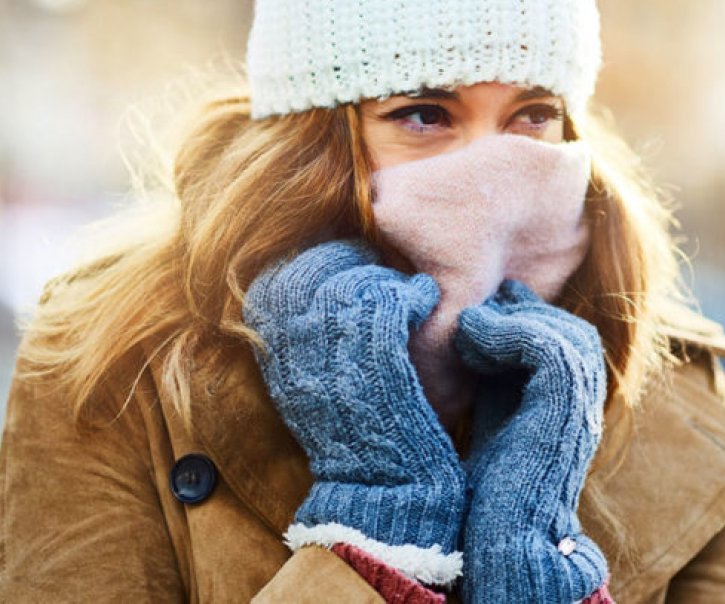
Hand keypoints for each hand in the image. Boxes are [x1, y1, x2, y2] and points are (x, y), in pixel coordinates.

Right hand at [243, 240, 465, 584]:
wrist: (380, 492)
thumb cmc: (357, 437)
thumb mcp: (312, 387)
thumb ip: (304, 338)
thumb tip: (321, 288)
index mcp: (274, 355)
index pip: (279, 278)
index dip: (314, 261)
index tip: (345, 262)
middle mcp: (294, 350)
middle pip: (313, 270)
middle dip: (349, 259)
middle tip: (378, 266)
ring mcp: (333, 354)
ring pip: (354, 281)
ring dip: (385, 277)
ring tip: (406, 291)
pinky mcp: (377, 360)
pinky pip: (390, 299)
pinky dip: (412, 292)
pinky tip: (423, 299)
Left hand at [454, 279, 608, 601]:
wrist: (505, 535)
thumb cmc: (492, 486)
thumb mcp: (495, 415)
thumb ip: (497, 378)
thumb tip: (477, 333)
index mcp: (572, 403)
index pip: (564, 341)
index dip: (526, 317)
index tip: (487, 307)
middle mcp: (585, 401)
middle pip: (569, 331)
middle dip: (524, 313)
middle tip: (481, 308)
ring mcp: (582, 403)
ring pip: (561, 332)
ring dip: (511, 320)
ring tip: (469, 326)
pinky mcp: (566, 405)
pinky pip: (545, 346)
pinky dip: (505, 332)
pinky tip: (472, 337)